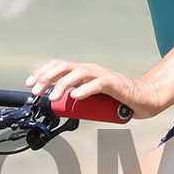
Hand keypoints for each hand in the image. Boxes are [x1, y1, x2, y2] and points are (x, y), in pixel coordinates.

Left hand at [25, 58, 162, 117]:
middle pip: (63, 66)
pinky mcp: (114, 84)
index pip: (58, 66)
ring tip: (52, 97)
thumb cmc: (117, 100)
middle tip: (35, 91)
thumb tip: (58, 107)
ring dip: (61, 84)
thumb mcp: (90, 98)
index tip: (30, 84)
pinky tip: (75, 96)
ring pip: (77, 73)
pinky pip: (97, 84)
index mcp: (83, 72)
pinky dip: (84, 89)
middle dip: (45, 77)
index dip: (42, 72)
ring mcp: (102, 75)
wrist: (143, 99)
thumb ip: (76, 99)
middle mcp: (90, 70)